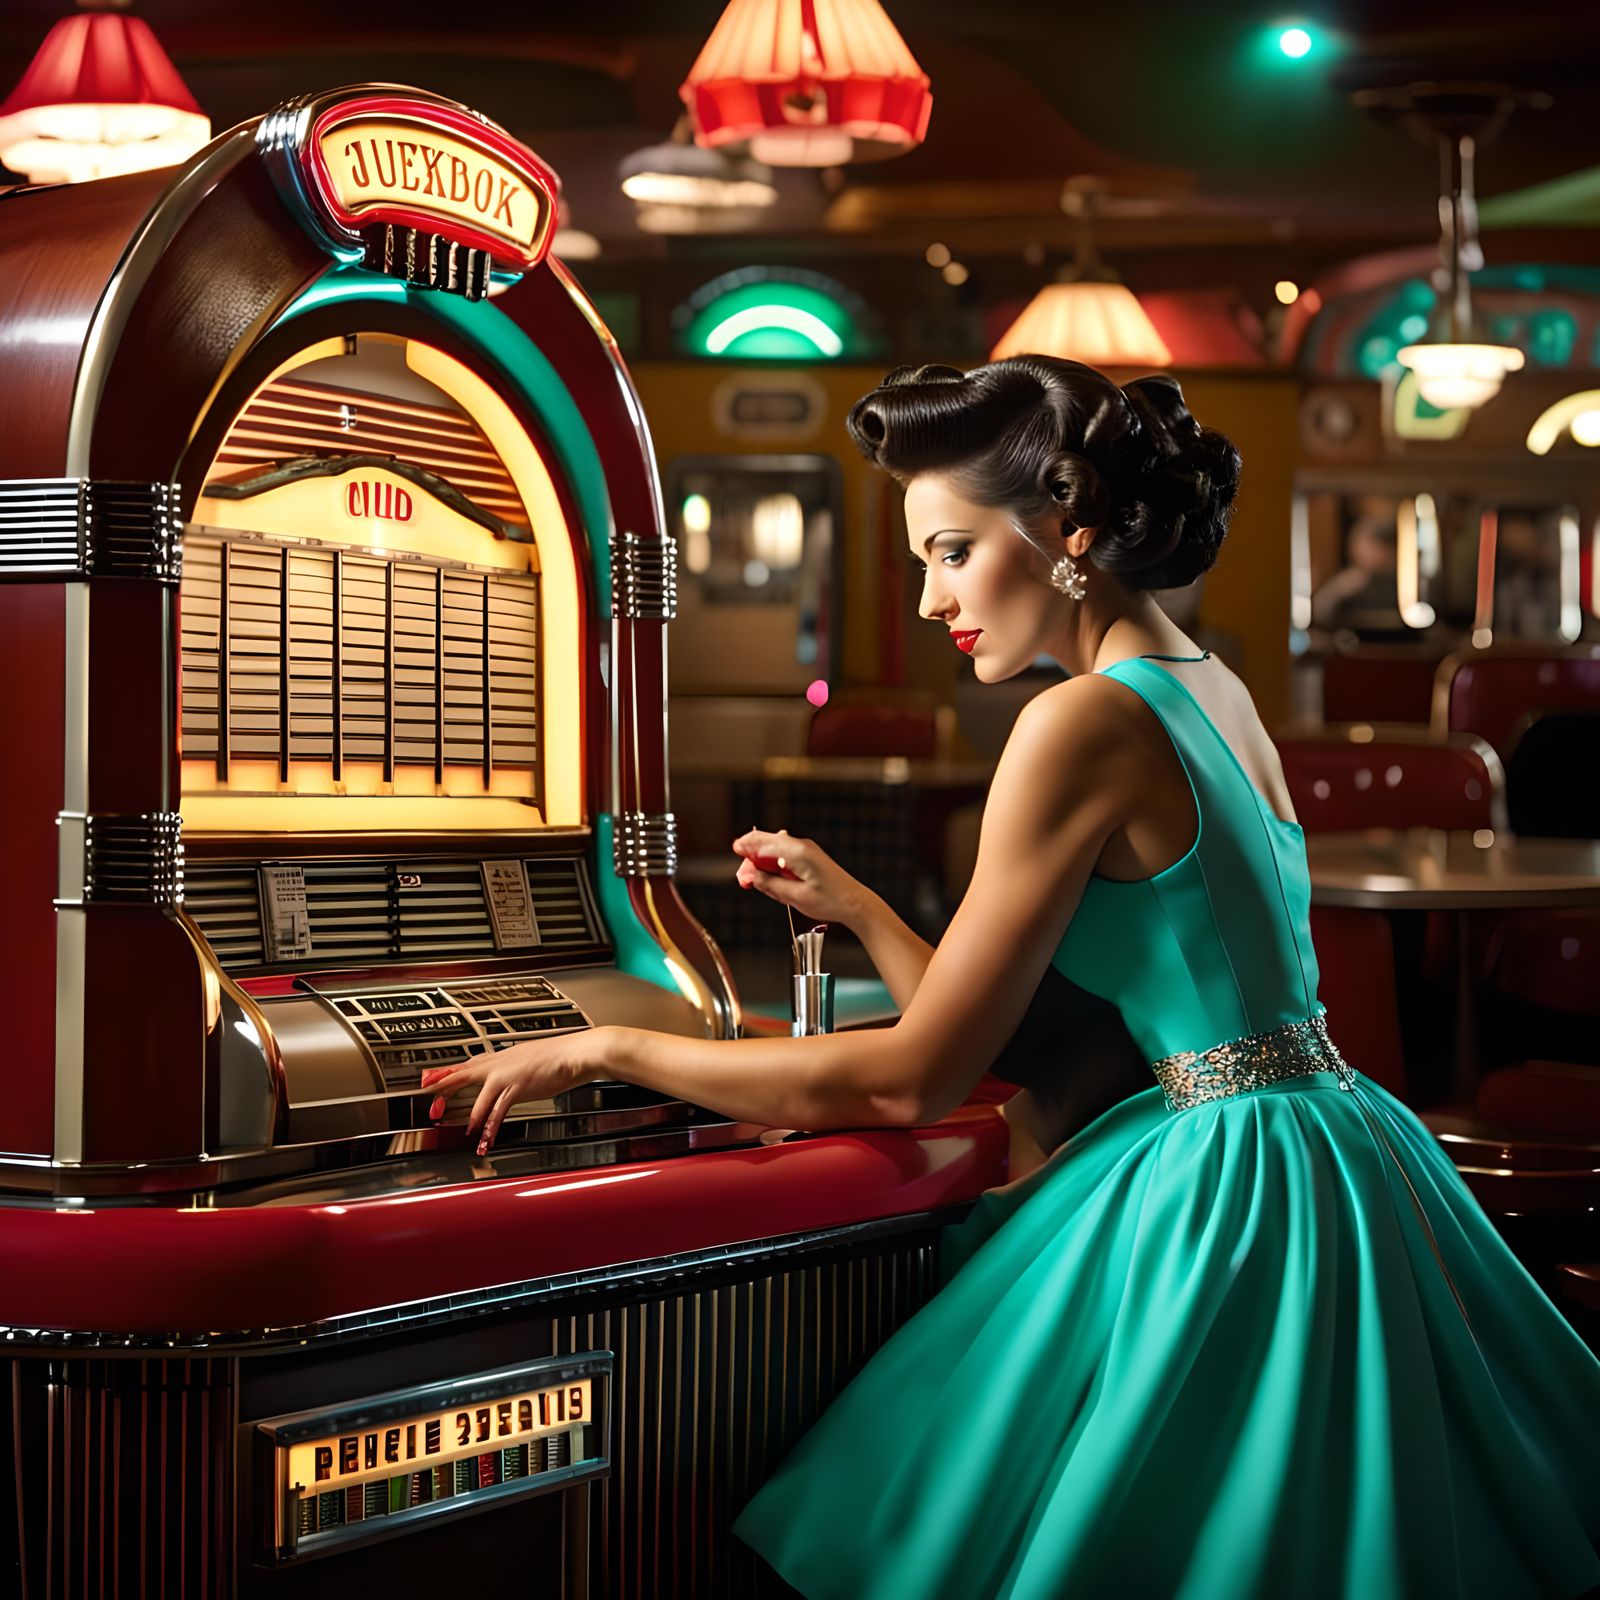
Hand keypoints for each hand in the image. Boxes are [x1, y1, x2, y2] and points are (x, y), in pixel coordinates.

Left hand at [420, 1027, 609, 1155]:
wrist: (578, 1053)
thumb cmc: (561, 1056)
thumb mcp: (532, 1059)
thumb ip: (517, 1067)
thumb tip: (512, 1075)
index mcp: (503, 1056)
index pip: (469, 1063)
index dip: (448, 1072)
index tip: (431, 1078)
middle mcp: (501, 1062)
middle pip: (463, 1074)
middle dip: (442, 1087)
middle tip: (429, 1101)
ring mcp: (508, 1074)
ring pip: (479, 1095)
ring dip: (469, 1115)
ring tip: (462, 1130)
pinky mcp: (518, 1086)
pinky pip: (498, 1110)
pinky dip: (489, 1126)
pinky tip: (484, 1136)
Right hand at [732, 827, 869, 927]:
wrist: (855, 903)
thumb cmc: (831, 901)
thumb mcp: (795, 897)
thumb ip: (770, 884)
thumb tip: (751, 876)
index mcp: (798, 853)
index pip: (763, 843)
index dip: (746, 847)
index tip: (735, 851)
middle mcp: (802, 846)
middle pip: (766, 842)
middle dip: (752, 858)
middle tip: (744, 879)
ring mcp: (806, 850)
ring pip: (774, 849)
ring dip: (762, 863)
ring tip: (758, 883)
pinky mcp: (808, 856)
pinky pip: (784, 855)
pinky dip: (774, 865)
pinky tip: (774, 880)